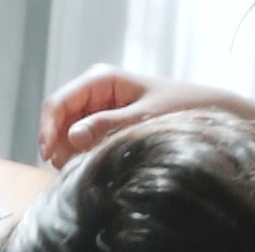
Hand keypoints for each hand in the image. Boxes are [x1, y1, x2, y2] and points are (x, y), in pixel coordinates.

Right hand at [39, 65, 254, 166]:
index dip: (47, 131)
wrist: (207, 114)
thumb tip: (71, 137)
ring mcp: (97, 108)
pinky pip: (79, 141)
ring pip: (65, 134)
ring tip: (85, 169)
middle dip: (58, 145)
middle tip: (70, 169)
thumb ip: (107, 127)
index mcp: (100, 79)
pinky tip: (93, 166)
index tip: (49, 158)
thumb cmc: (179, 111)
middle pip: (57, 120)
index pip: (57, 103)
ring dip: (69, 153)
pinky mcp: (103, 125)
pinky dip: (80, 156)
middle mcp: (94, 91)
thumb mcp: (143, 121)